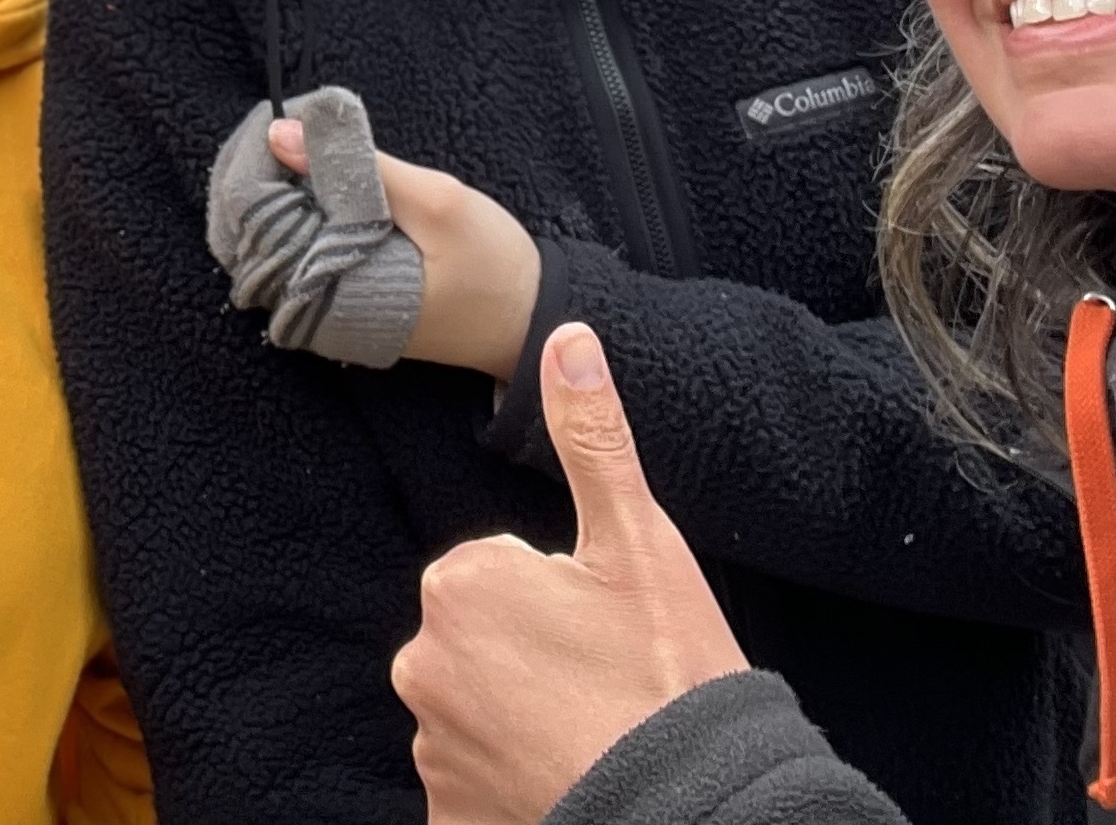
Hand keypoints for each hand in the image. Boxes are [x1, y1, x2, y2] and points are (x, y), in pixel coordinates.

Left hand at [269, 119, 541, 375]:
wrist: (536, 322)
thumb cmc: (492, 266)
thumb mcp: (435, 203)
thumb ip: (362, 168)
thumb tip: (282, 134)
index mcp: (333, 293)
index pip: (262, 232)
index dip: (255, 179)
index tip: (266, 135)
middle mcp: (324, 311)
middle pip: (265, 241)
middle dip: (266, 188)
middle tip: (282, 136)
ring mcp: (337, 311)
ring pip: (288, 248)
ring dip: (288, 202)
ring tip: (297, 154)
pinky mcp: (354, 303)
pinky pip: (314, 256)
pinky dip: (312, 222)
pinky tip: (322, 189)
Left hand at [393, 325, 748, 824]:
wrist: (693, 812)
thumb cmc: (668, 678)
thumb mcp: (639, 545)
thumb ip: (592, 439)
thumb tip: (567, 338)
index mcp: (460, 584)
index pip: (501, 572)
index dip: (562, 601)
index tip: (608, 635)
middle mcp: (422, 662)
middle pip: (481, 640)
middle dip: (534, 657)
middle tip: (606, 686)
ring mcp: (431, 746)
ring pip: (478, 709)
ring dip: (524, 719)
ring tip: (595, 733)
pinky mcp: (445, 813)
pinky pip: (472, 779)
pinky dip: (510, 779)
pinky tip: (567, 776)